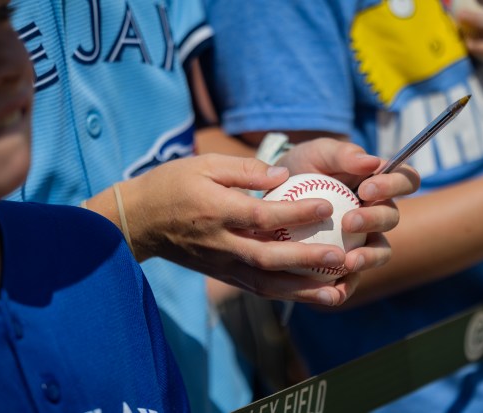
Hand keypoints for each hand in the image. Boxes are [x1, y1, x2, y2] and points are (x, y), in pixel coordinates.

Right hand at [116, 153, 359, 305]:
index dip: (295, 212)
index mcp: (217, 211)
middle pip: (269, 258)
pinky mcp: (220, 274)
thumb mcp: (204, 164)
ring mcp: (221, 263)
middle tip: (343, 258)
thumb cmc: (172, 185)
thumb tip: (283, 175)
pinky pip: (255, 288)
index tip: (327, 205)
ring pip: (265, 282)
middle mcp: (221, 243)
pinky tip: (309, 294)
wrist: (139, 221)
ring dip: (303, 289)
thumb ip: (244, 169)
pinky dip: (284, 294)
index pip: (262, 216)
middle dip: (308, 261)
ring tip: (337, 291)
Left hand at [277, 137, 420, 273]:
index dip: (395, 185)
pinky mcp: (346, 262)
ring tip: (348, 261)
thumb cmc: (303, 165)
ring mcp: (364, 239)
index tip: (367, 188)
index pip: (406, 180)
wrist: (273, 194)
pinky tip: (333, 292)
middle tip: (350, 222)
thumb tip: (372, 162)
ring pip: (381, 251)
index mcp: (380, 181)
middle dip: (375, 220)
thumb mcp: (318, 152)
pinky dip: (346, 286)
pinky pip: (352, 278)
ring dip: (369, 257)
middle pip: (392, 217)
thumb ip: (343, 154)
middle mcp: (378, 211)